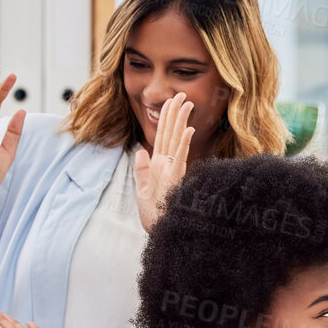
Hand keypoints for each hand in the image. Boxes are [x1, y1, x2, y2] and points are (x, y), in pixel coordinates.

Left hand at [134, 92, 193, 230]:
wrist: (160, 233)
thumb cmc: (154, 216)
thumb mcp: (142, 191)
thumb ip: (142, 170)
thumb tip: (140, 151)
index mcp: (160, 166)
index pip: (163, 137)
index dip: (166, 118)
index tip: (170, 101)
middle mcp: (168, 165)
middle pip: (171, 134)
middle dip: (175, 113)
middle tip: (182, 94)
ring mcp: (173, 171)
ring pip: (176, 141)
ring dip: (181, 121)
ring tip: (185, 103)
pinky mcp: (176, 180)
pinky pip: (180, 158)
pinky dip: (183, 144)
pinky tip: (187, 130)